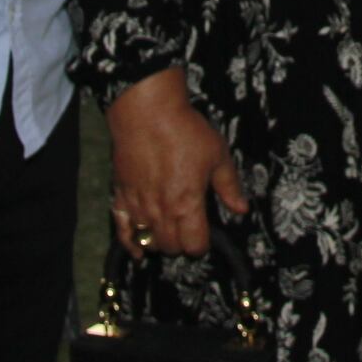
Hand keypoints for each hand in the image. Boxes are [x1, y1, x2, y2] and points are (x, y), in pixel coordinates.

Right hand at [107, 69, 248, 259]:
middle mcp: (161, 211)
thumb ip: (229, 187)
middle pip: (172, 248)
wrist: (147, 111)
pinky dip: (130, 243)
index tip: (204, 233)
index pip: (195, 246)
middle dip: (182, 244)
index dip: (202, 244)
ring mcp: (139, 205)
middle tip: (187, 228)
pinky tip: (137, 249)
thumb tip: (241, 209)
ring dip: (160, 242)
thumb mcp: (217, 156)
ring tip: (168, 230)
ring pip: (149, 242)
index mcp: (187, 204)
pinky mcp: (121, 195)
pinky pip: (122, 230)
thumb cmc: (184, 130)